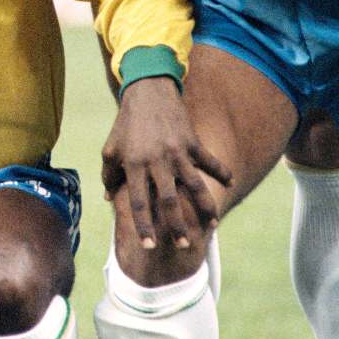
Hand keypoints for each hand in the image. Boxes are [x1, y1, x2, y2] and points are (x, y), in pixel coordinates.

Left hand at [101, 76, 232, 249]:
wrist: (147, 92)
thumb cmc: (126, 125)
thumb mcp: (111, 148)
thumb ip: (109, 174)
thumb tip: (108, 197)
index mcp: (133, 165)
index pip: (137, 202)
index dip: (143, 225)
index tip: (148, 246)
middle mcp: (156, 161)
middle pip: (167, 200)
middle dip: (176, 225)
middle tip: (183, 245)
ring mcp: (177, 152)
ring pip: (193, 185)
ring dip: (204, 206)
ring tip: (212, 225)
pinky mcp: (192, 142)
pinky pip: (209, 161)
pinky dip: (221, 172)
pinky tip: (231, 185)